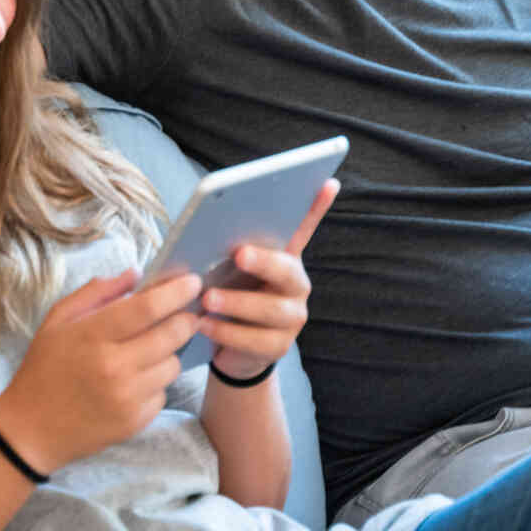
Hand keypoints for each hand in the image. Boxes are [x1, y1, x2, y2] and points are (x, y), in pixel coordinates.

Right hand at [0, 269, 204, 473]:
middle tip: (186, 313)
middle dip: (186, 319)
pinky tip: (136, 381)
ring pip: (173, 365)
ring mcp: (127, 398)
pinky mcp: (135, 422)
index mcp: (92, 336)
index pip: (148, 308)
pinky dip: (156, 383)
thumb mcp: (58, 320)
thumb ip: (97, 292)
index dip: (176, 291)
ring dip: (169, 353)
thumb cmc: (44, 367)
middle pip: (172, 334)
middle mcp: (114, 367)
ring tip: (148, 351)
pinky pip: (164, 393)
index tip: (193, 281)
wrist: (31, 429)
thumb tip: (136, 274)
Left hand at [201, 179, 336, 379]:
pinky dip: (226, 331)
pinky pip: (255, 340)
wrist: (230, 348)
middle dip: (263, 261)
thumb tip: (206, 227)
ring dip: (237, 302)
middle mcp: (296, 284)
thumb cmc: (227, 294)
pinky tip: (203, 325)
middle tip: (238, 254)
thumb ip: (224, 250)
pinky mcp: (279, 346)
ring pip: (271, 309)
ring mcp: (292, 317)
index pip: (304, 227)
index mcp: (284, 257)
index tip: (327, 181)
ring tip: (207, 300)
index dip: (317, 206)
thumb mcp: (224, 270)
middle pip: (287, 270)